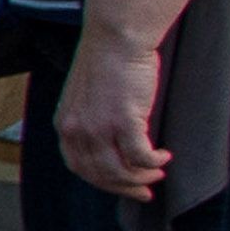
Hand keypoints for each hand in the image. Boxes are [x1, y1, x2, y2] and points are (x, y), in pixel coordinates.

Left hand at [56, 34, 170, 199]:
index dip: (102, 181)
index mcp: (66, 124)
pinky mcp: (124, 121)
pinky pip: (140, 156)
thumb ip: (91, 122)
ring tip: (157, 173)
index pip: (80, 167)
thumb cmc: (107, 62)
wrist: (116, 39)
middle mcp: (77, 130)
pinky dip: (153, 162)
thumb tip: (111, 146)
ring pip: (120, 171)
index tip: (120, 186)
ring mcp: (99, 128)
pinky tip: (163, 157)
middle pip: (100, 175)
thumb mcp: (86, 98)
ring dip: (141, 178)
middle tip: (145, 191)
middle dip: (125, 187)